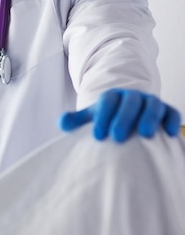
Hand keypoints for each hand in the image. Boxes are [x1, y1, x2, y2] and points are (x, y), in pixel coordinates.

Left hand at [59, 88, 181, 141]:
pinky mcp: (166, 111)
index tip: (98, 136)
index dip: (103, 117)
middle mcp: (132, 97)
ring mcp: (150, 103)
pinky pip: (171, 113)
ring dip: (149, 118)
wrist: (127, 119)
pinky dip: (172, 120)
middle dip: (124, 118)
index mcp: (112, 97)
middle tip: (117, 137)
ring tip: (146, 134)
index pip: (107, 102)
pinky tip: (169, 133)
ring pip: (152, 105)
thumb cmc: (107, 121)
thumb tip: (62, 122)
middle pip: (130, 102)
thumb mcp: (91, 119)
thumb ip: (77, 121)